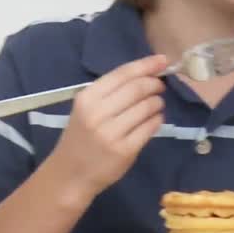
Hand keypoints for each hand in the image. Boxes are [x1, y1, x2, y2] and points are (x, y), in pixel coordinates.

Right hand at [45, 55, 167, 198]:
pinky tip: (155, 120)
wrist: (70, 172)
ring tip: (156, 105)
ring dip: (157, 103)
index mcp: (87, 98)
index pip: (122, 74)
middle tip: (161, 86)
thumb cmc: (80, 137)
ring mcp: (111, 132)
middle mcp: (98, 113)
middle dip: (155, 84)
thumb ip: (110, 94)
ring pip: (147, 107)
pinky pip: (150, 127)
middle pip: (137, 89)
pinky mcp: (125, 150)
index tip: (162, 60)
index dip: (145, 65)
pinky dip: (157, 120)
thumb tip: (145, 76)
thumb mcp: (86, 109)